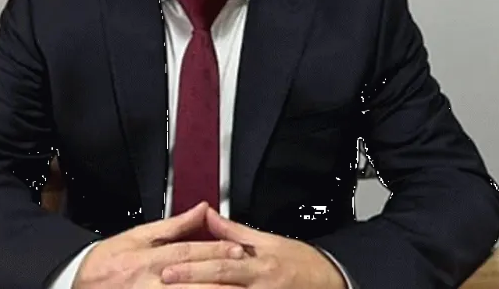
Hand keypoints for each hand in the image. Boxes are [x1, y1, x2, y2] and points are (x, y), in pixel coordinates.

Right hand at [72, 202, 247, 288]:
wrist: (76, 284)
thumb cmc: (108, 260)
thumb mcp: (137, 236)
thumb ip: (173, 226)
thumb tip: (202, 209)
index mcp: (148, 257)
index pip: (187, 252)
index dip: (214, 251)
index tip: (238, 250)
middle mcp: (149, 282)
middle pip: (190, 281)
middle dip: (220, 281)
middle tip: (245, 279)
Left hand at [159, 207, 346, 288]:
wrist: (332, 281)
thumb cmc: (300, 262)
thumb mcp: (268, 241)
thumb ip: (234, 231)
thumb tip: (208, 216)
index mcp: (259, 263)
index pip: (220, 263)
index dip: (193, 266)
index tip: (169, 267)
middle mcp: (260, 285)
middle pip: (220, 285)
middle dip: (191, 284)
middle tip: (165, 281)